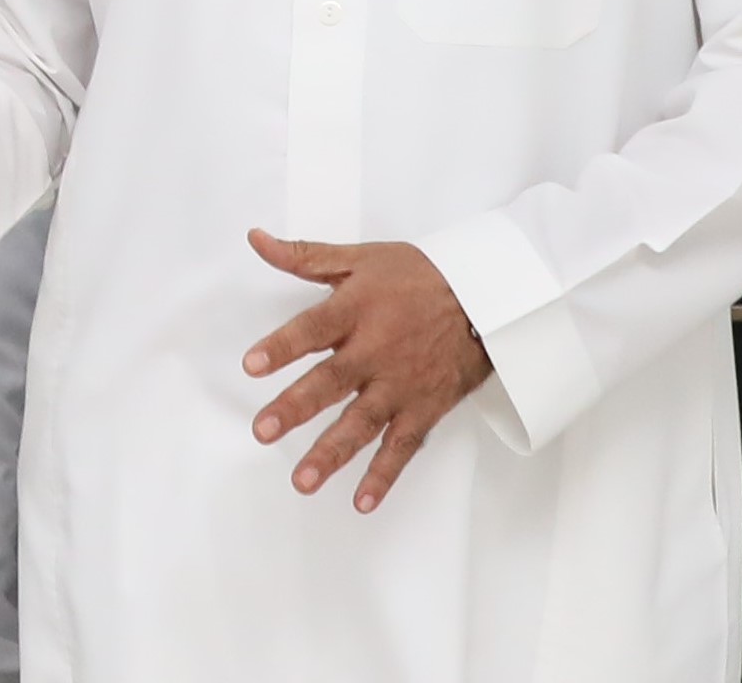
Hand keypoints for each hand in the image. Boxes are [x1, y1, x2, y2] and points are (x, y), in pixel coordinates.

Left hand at [241, 232, 494, 512]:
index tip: (251, 365)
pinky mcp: (425, 408)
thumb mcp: (362, 257)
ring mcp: (402, 385)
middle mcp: (377, 352)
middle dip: (296, 408)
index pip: (311, 330)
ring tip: (301, 480)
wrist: (490, 298)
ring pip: (363, 423)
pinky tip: (362, 502)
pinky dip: (384, 476)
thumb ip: (305, 256)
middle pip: (331, 383)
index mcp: (357, 310)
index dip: (282, 347)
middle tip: (262, 431)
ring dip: (332, 453)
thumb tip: (256, 239)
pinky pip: (403, 447)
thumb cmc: (420, 276)